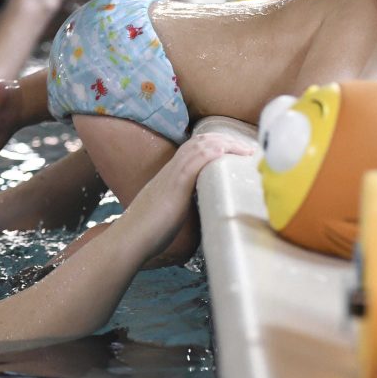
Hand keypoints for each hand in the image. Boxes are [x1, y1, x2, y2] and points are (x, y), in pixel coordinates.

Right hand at [133, 133, 254, 227]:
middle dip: (225, 140)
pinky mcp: (174, 187)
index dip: (216, 143)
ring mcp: (172, 176)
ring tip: (243, 147)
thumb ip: (186, 204)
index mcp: (171, 174)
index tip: (236, 148)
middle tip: (246, 146)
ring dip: (223, 143)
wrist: (130, 238)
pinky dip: (209, 153)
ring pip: (198, 147)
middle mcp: (171, 170)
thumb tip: (202, 208)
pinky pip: (192, 163)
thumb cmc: (149, 231)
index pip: (195, 148)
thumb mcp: (172, 211)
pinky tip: (222, 151)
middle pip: (200, 142)